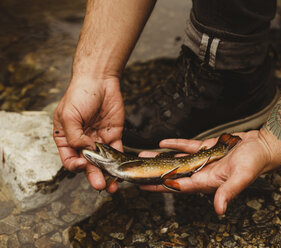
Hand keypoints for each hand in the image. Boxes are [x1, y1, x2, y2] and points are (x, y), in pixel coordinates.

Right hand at [53, 77, 123, 192]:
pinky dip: (120, 162)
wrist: (99, 80)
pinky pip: (117, 151)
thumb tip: (86, 151)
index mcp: (66, 138)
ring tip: (113, 185)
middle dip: (93, 176)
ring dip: (107, 174)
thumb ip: (75, 136)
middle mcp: (82, 142)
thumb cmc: (79, 94)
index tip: (82, 165)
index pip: (69, 159)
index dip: (74, 165)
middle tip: (100, 186)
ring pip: (103, 161)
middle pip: (87, 164)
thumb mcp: (69, 115)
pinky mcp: (114, 135)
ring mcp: (98, 140)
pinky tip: (122, 171)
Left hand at [140, 130, 279, 214]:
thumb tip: (219, 209)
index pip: (178, 185)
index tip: (144, 185)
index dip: (160, 186)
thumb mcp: (242, 176)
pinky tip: (163, 144)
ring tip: (144, 155)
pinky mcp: (207, 149)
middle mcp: (202, 173)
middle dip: (154, 173)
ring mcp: (204, 161)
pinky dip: (175, 146)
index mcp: (207, 182)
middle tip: (136, 171)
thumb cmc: (255, 162)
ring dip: (161, 158)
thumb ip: (229, 192)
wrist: (263, 146)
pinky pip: (187, 147)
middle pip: (173, 174)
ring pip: (177, 160)